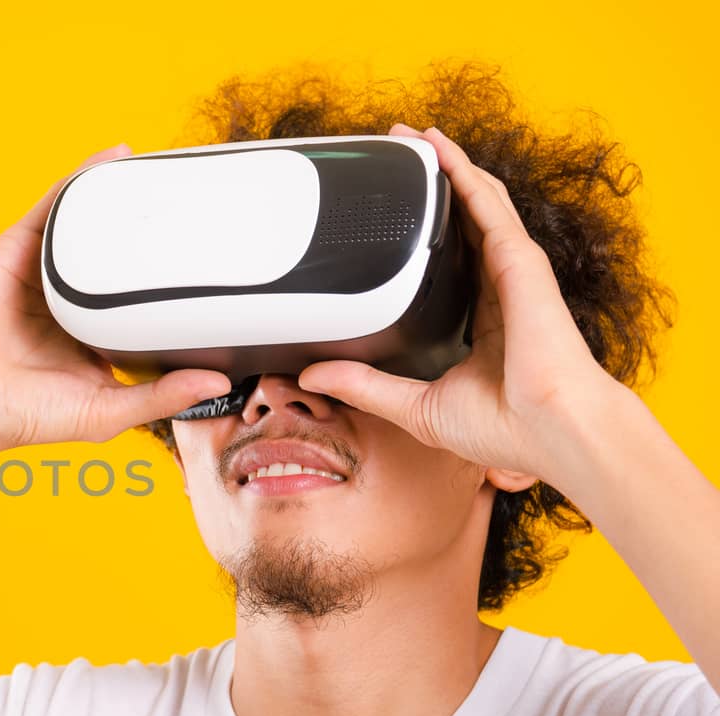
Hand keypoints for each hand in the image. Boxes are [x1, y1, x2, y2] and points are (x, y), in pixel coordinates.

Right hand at [0, 144, 234, 465]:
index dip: (166, 275)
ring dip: (117, 193)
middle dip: (144, 225)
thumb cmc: (24, 416)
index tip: (208, 256)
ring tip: (158, 167)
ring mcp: (41, 271)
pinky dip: (80, 180)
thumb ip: (163, 396)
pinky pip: (53, 206)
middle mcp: (67, 299)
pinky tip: (111, 157)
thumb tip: (220, 383)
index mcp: (89, 335)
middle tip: (189, 197)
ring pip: (86, 224)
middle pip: (113, 252)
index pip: (135, 296)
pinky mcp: (16, 250)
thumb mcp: (108, 411)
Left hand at [296, 124, 624, 482]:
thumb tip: (315, 376)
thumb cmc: (503, 427)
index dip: (422, 234)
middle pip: (463, 220)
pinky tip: (440, 150)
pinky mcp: (518, 261)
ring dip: (445, 165)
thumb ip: (363, 386)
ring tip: (414, 136)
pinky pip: (487, 205)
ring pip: (476, 201)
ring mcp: (511, 270)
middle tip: (398, 153)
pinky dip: (463, 173)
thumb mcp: (412, 405)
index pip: (447, 262)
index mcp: (480, 318)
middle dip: (432, 184)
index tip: (392, 216)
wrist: (550, 430)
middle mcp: (497, 288)